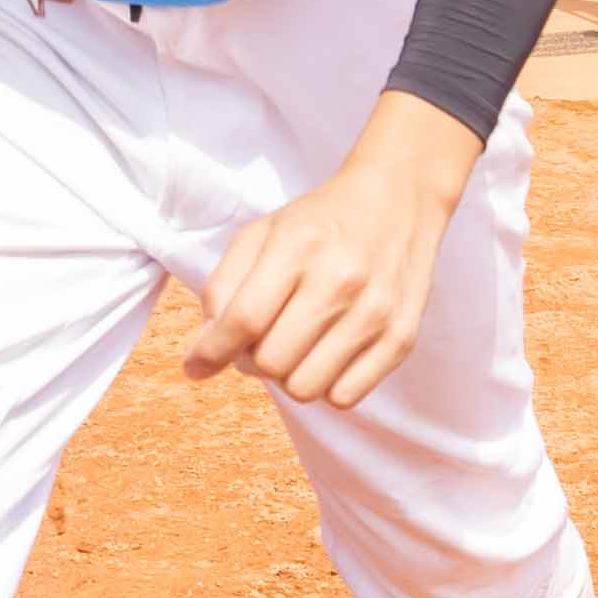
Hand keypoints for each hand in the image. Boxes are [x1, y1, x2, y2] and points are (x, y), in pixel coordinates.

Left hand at [187, 95, 478, 408]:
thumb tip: (204, 353)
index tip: (195, 366)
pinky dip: (325, 385)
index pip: (244, 320)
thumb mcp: (262, 233)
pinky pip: (344, 397)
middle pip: (271, 362)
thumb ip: (224, 286)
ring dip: (288, 376)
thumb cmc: (320, 222)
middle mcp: (340, 279)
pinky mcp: (402, 337)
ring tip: (294, 346)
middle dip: (251, 359)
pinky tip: (326, 354)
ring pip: (305, 388)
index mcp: (299, 245)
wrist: (398, 200)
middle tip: (260, 339)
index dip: (211, 352)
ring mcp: (375, 312)